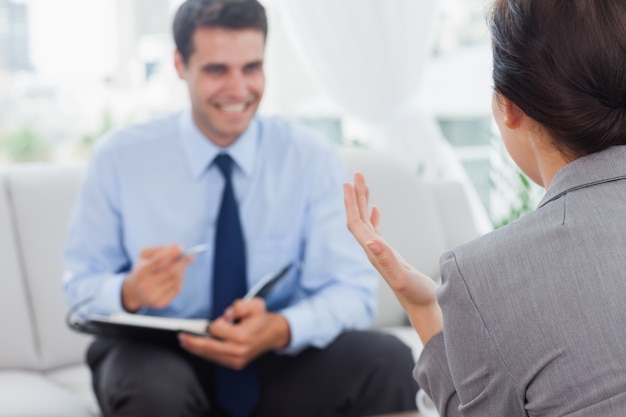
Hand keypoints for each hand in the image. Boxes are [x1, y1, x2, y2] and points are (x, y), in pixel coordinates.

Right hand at [122, 243, 192, 311]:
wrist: (134, 292)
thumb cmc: (143, 268)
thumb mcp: (145, 256)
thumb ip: (160, 249)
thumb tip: (178, 246)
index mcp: (141, 271)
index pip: (159, 261)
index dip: (172, 254)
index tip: (182, 248)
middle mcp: (146, 285)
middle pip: (170, 272)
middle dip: (182, 262)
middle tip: (191, 256)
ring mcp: (153, 296)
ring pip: (176, 280)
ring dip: (181, 271)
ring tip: (179, 266)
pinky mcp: (161, 304)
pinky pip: (177, 289)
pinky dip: (179, 280)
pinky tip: (175, 277)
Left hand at [178, 298, 290, 369]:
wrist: (272, 334)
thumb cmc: (261, 319)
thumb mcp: (255, 305)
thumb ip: (240, 305)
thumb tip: (227, 313)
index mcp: (242, 336)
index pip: (216, 330)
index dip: (213, 324)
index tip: (218, 319)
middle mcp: (238, 351)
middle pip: (208, 348)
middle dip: (192, 342)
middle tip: (182, 336)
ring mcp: (236, 360)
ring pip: (209, 355)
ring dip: (195, 349)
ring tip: (186, 341)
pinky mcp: (235, 364)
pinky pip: (215, 359)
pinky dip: (204, 353)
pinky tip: (198, 346)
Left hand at [343, 172, 442, 343]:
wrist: (422, 308)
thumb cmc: (416, 294)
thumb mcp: (402, 277)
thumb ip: (387, 259)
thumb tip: (371, 241)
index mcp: (373, 253)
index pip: (356, 224)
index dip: (351, 203)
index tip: (348, 183)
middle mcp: (372, 251)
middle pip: (358, 219)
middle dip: (355, 196)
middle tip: (356, 174)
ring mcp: (379, 253)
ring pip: (366, 222)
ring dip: (363, 203)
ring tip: (362, 184)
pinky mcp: (388, 255)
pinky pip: (376, 230)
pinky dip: (373, 216)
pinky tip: (374, 208)